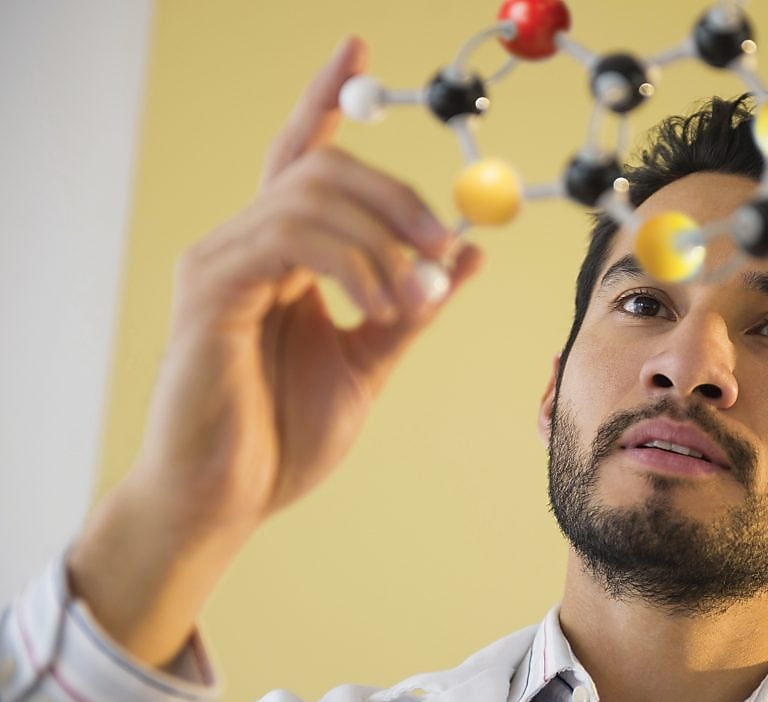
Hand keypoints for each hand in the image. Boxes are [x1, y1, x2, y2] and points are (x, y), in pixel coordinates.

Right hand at [67, 36, 482, 666]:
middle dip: (396, 194)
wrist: (227, 501)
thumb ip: (414, 304)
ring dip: (384, 240)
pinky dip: (353, 263)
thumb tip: (468, 251)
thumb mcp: (371, 358)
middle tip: (444, 244)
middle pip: (320, 165)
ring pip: (311, 195)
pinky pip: (291, 238)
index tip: (357, 45)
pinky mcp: (210, 289)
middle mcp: (244, 243)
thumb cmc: (283, 436)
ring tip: (412, 302)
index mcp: (282, 255)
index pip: (303, 155)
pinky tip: (378, 305)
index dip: (327, 97)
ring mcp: (221, 261)